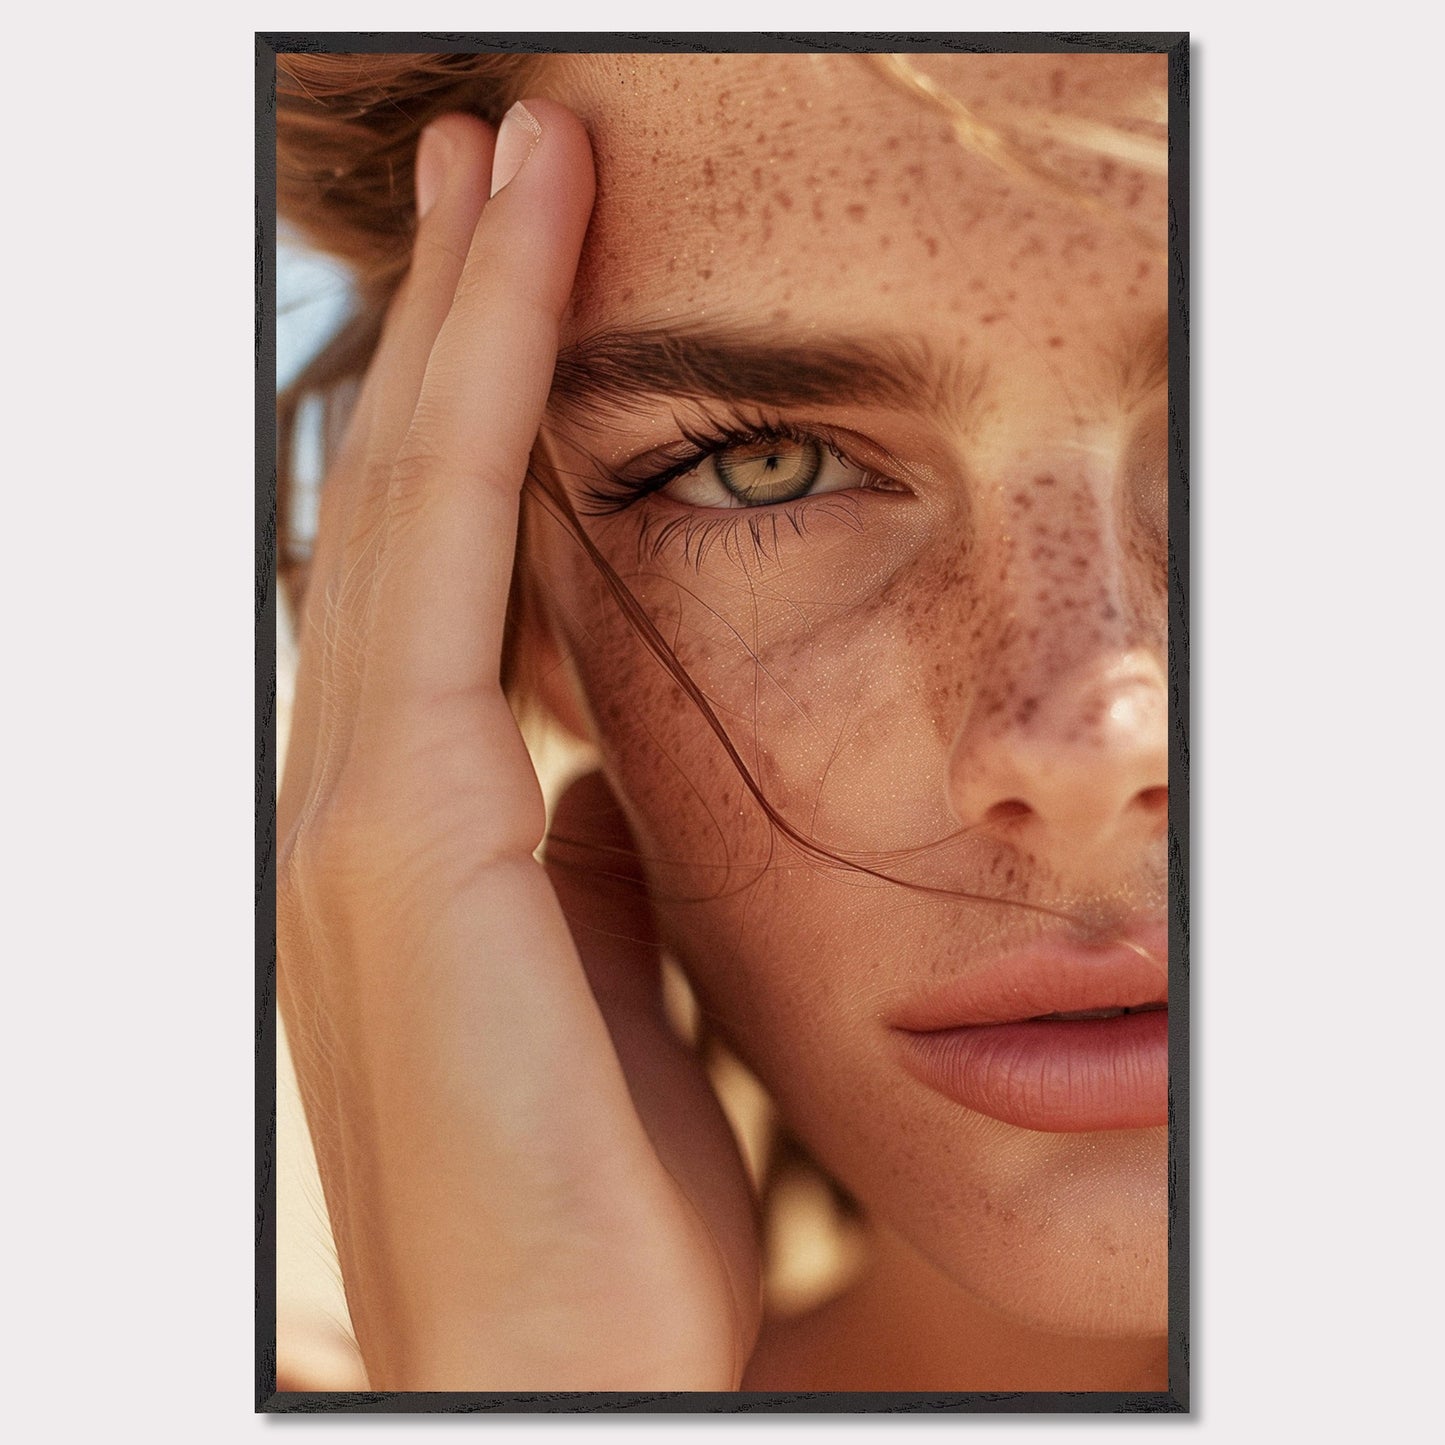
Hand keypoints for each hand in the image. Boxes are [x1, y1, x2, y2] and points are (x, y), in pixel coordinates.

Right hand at [276, 103, 760, 1390]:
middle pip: (403, 496)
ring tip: (515, 161)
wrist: (566, 1358)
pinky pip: (439, 565)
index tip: (538, 265)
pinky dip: (476, 411)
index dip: (484, 406)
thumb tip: (602, 770)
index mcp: (415, 827)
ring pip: (405, 496)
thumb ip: (590, 861)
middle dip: (458, 317)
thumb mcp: (611, 979)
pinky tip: (520, 285)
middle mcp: (353, 790)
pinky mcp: (393, 833)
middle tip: (510, 151)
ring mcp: (353, 804)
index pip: (445, 565)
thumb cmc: (601, 1188)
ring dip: (462, 321)